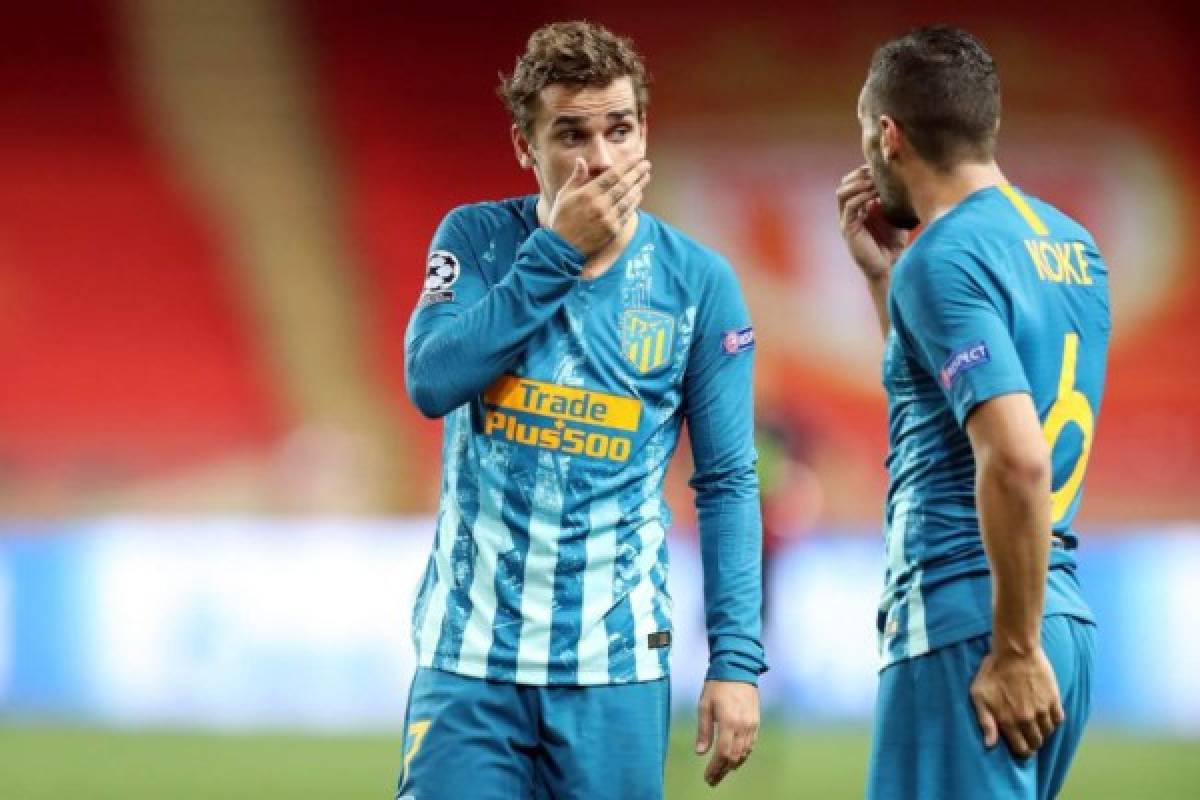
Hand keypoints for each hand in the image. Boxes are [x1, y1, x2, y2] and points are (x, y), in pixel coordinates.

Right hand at [548, 157, 650, 255]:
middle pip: (624, 185)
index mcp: (588, 194)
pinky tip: (639, 194)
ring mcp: (608, 219)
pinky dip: (634, 202)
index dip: (627, 164)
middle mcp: (600, 205)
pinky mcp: (613, 230)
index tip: (637, 157)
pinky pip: (627, 213)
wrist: (561, 249)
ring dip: (639, 186)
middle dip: (637, 172)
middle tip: (646, 164)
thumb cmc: (561, 220)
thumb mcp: (563, 196)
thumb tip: (581, 160)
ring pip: (628, 198)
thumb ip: (576, 178)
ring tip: (646, 176)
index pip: (612, 175)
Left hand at [694, 680, 759, 786]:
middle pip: (734, 756)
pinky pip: (751, 744)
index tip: (707, 777)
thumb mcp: (704, 705)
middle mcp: (743, 726)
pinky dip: (742, 754)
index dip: (715, 768)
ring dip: (733, 764)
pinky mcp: (756, 721)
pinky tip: (734, 758)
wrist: (738, 668)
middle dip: (723, 770)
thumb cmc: (717, 685)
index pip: (722, 753)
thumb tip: (700, 752)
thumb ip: (703, 730)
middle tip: (713, 780)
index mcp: (729, 722)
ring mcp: (752, 724)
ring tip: (722, 771)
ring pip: (744, 752)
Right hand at [835, 164, 906, 282]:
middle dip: (859, 174)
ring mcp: (847, 220)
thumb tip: (901, 179)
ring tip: (873, 181)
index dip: (864, 171)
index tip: (881, 167)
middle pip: (845, 184)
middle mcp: (850, 212)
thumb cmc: (893, 243)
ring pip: (842, 192)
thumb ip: (892, 199)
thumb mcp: (895, 215)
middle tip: (876, 171)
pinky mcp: (848, 228)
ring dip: (858, 183)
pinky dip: (861, 196)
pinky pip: (850, 206)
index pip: (854, 182)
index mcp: (859, 208)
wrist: (889, 266)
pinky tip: (874, 193)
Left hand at [969, 646, 1064, 757]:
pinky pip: (1059, 719)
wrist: (1014, 651)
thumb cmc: (992, 671)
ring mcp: (1042, 710)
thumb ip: (985, 722)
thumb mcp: (979, 695)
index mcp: (1008, 720)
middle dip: (1032, 743)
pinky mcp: (1054, 699)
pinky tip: (1046, 715)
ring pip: (1048, 733)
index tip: (1021, 747)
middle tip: (1029, 737)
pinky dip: (1054, 720)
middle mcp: (1027, 719)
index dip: (1022, 751)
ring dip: (1043, 732)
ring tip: (1036, 726)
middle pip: (1036, 743)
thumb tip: (990, 745)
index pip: (1021, 749)